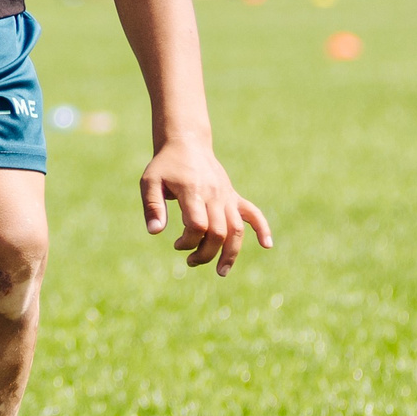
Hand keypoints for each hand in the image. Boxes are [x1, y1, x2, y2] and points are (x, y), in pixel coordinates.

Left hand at [141, 137, 272, 275]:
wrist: (187, 143)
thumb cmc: (165, 165)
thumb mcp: (150, 182)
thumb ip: (152, 206)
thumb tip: (154, 232)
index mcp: (193, 191)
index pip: (198, 225)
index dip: (188, 241)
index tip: (176, 244)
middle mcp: (214, 195)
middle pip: (218, 232)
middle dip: (205, 253)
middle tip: (190, 261)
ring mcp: (227, 196)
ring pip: (236, 229)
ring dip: (231, 253)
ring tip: (221, 272)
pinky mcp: (233, 196)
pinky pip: (253, 213)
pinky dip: (262, 229)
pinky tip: (266, 245)